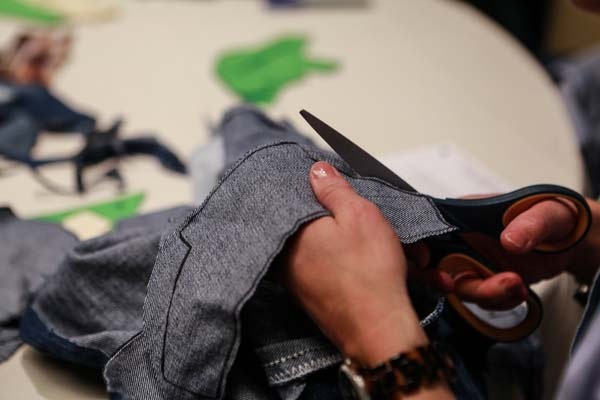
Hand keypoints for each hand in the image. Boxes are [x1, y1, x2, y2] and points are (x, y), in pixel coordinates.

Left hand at [282, 161, 427, 365]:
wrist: (378, 332)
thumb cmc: (369, 274)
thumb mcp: (359, 215)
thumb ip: (334, 189)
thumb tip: (316, 171)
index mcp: (292, 233)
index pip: (297, 200)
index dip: (322, 194)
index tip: (341, 194)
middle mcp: (286, 258)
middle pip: (316, 227)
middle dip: (352, 225)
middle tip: (380, 228)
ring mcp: (297, 281)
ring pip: (330, 251)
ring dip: (361, 248)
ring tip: (395, 252)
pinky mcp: (312, 298)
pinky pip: (335, 272)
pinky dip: (357, 268)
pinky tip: (386, 269)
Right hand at [426, 196, 599, 309]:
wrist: (572, 241)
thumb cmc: (554, 215)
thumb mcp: (547, 212)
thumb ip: (529, 223)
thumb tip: (509, 241)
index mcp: (463, 216)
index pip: (428, 233)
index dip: (421, 251)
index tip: (435, 268)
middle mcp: (461, 240)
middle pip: (439, 267)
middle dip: (459, 283)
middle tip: (495, 285)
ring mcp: (472, 262)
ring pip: (461, 288)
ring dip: (488, 294)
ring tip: (518, 285)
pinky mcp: (485, 280)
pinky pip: (482, 300)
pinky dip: (501, 301)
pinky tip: (521, 290)